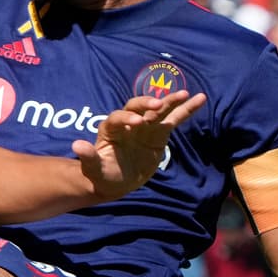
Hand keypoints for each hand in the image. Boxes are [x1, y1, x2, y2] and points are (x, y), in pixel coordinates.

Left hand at [72, 90, 206, 199]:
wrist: (115, 181)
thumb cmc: (102, 174)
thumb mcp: (94, 170)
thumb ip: (88, 157)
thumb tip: (77, 145)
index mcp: (110, 129)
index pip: (118, 118)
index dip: (126, 118)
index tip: (137, 123)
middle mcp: (128, 123)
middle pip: (136, 107)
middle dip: (146, 104)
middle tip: (158, 105)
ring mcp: (145, 126)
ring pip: (158, 109)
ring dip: (170, 101)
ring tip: (185, 94)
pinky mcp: (159, 133)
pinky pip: (174, 119)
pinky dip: (186, 109)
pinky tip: (200, 99)